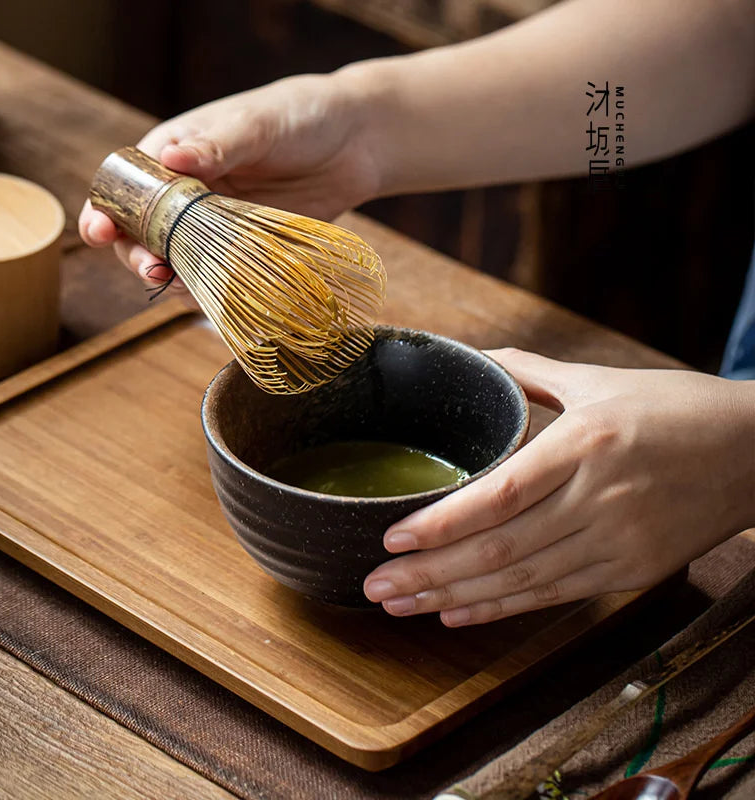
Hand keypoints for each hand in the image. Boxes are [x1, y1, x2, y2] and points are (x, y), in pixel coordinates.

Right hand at [78, 71, 384, 289]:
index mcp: (173, 154)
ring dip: (171, 279)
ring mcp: (214, 226)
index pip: (124, 186)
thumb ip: (217, 145)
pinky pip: (216, 276)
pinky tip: (210, 295)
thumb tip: (172, 157)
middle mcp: (186, 194)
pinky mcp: (244, 250)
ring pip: (176, 261)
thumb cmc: (300, 117)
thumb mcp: (257, 124)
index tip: (101, 232)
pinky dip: (208, 289)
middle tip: (153, 270)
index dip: (107, 211)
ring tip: (179, 285)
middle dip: (137, 254)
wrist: (356, 144)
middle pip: (141, 233)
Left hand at [363, 349, 754, 625]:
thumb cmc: (674, 408)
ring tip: (401, 606)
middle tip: (375, 586)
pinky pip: (554, 597)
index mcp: (587, 443)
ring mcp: (618, 543)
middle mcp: (600, 499)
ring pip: (522, 581)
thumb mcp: (600, 379)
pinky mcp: (631, 572)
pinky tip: (457, 615)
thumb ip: (529, 371)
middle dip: (430, 573)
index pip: (501, 494)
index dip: (443, 523)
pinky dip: (502, 609)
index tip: (392, 538)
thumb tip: (473, 359)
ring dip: (454, 599)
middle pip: (501, 548)